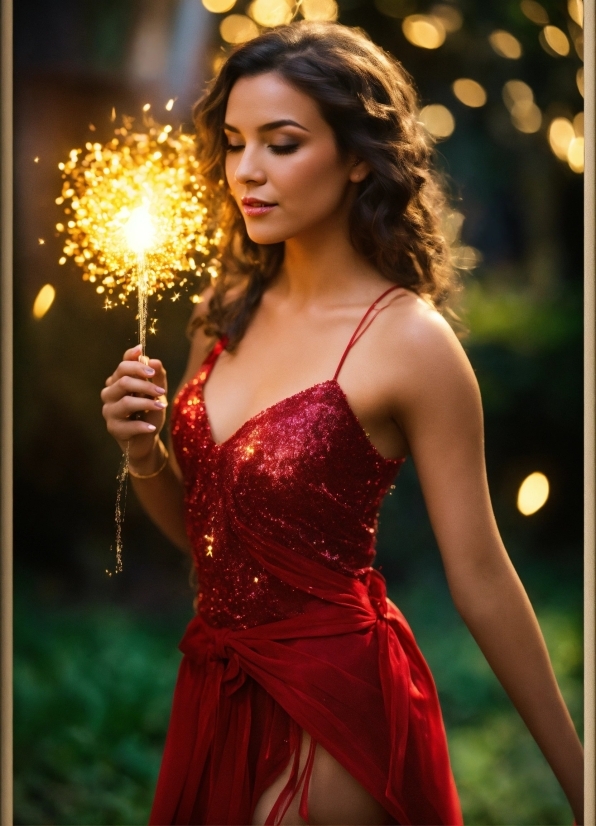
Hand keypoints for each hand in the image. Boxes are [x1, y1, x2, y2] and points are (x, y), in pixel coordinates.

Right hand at [101, 344, 167, 467]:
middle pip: (123, 381)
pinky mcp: (113, 428)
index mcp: (118, 381)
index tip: (150, 365)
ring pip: (126, 402)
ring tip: (161, 406)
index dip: (135, 361)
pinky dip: (143, 426)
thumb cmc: (149, 413)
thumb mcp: (157, 393)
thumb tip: (154, 360)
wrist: (145, 439)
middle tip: (162, 390)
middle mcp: (110, 393)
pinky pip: (128, 425)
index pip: (123, 365)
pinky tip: (152, 427)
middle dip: (145, 384)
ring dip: (147, 403)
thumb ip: (157, 377)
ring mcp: (109, 411)